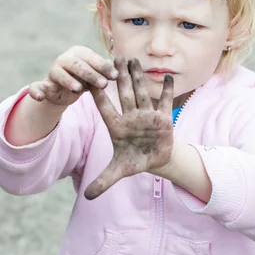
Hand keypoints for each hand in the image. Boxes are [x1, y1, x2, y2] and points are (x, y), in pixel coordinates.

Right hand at [27, 46, 118, 106]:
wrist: (66, 91)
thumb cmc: (86, 80)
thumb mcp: (97, 76)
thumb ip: (106, 72)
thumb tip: (122, 70)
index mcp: (79, 53)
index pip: (91, 57)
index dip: (103, 66)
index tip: (116, 76)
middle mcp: (64, 59)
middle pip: (77, 65)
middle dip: (91, 74)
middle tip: (104, 84)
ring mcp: (52, 71)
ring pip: (60, 74)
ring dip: (69, 81)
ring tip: (79, 89)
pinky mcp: (43, 84)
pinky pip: (37, 87)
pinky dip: (36, 91)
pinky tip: (39, 96)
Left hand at [84, 57, 173, 199]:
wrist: (155, 160)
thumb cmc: (134, 161)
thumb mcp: (118, 171)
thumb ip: (103, 181)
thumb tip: (87, 197)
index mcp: (117, 127)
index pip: (105, 108)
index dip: (98, 96)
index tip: (89, 80)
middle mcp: (131, 117)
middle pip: (123, 94)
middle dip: (119, 76)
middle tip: (114, 58)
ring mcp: (147, 116)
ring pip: (142, 93)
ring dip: (138, 77)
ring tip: (134, 60)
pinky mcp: (163, 118)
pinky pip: (165, 102)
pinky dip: (167, 91)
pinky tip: (167, 77)